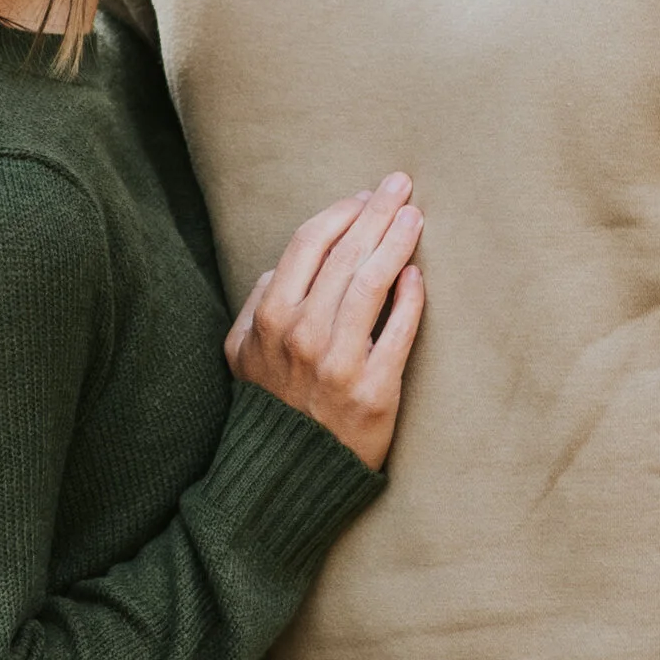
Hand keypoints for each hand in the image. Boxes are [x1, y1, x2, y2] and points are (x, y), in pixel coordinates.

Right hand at [226, 174, 426, 472]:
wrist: (289, 473)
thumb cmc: (270, 404)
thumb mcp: (242, 353)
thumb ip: (256, 305)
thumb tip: (282, 268)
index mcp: (270, 318)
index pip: (310, 243)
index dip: (341, 212)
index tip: (364, 195)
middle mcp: (303, 334)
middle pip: (347, 254)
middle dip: (376, 212)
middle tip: (401, 186)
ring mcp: (339, 362)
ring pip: (373, 284)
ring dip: (397, 242)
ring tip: (415, 217)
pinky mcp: (375, 390)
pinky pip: (398, 333)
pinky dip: (410, 300)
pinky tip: (417, 274)